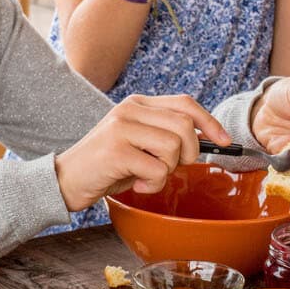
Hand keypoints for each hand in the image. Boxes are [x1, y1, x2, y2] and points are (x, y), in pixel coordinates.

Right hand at [55, 94, 227, 210]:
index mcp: (137, 103)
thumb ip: (165, 135)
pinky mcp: (117, 150)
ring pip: (173, 148)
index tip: (225, 141)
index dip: (210, 122)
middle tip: (169, 168)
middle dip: (188, 154)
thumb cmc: (106, 166)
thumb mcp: (138, 143)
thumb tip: (206, 141)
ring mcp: (122, 128)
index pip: (185, 104)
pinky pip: (157, 169)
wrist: (64, 180)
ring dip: (166, 172)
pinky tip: (135, 184)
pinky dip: (153, 184)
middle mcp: (130, 109)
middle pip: (184, 126)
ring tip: (145, 177)